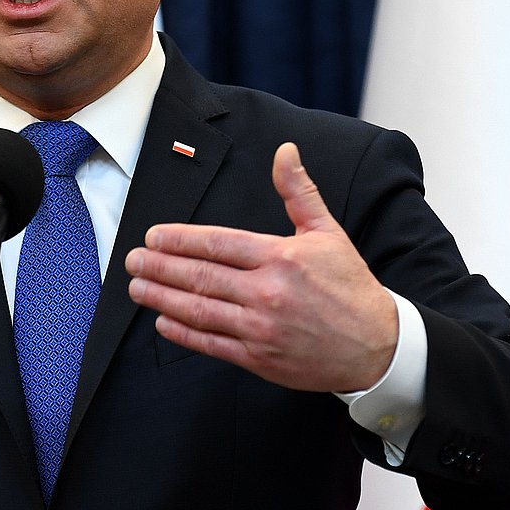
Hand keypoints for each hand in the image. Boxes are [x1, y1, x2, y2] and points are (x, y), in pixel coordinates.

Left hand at [126, 142, 397, 392]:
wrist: (378, 346)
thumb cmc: (350, 286)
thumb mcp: (328, 232)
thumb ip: (298, 191)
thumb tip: (285, 150)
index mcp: (281, 257)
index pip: (217, 243)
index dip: (179, 239)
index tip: (153, 236)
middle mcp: (267, 292)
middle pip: (200, 276)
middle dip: (159, 266)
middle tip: (131, 259)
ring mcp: (261, 328)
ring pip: (199, 310)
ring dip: (162, 297)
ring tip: (136, 286)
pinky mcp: (260, 359)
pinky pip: (212, 343)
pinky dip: (183, 332)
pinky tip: (162, 321)